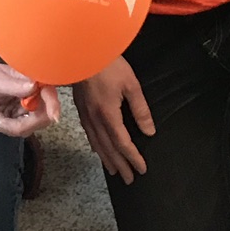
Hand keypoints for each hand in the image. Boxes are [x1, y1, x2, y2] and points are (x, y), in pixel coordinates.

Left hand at [0, 53, 56, 136]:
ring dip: (10, 126)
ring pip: (30, 126)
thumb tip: (33, 85)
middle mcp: (35, 93)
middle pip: (43, 117)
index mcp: (32, 79)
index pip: (48, 93)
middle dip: (22, 125)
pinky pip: (20, 128)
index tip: (54, 116)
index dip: (54, 104)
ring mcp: (30, 106)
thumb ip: (13, 85)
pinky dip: (6, 126)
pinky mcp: (22, 115)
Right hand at [72, 57, 155, 182]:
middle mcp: (95, 119)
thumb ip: (140, 110)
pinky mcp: (80, 108)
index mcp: (108, 114)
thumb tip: (149, 131)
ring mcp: (85, 114)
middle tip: (129, 179)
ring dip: (107, 159)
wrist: (81, 51)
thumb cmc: (107, 64)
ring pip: (97, 144)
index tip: (142, 169)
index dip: (133, 158)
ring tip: (115, 171)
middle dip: (120, 165)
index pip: (123, 143)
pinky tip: (98, 149)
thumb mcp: (131, 85)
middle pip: (109, 148)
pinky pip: (89, 134)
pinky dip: (96, 146)